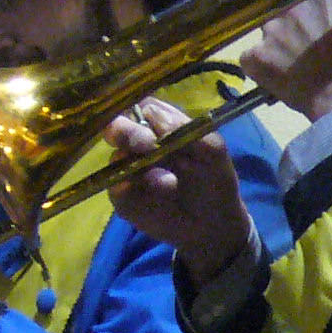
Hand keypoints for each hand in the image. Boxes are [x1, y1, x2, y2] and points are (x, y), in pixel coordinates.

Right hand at [106, 99, 254, 286]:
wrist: (213, 226)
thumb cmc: (215, 181)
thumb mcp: (212, 150)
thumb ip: (185, 128)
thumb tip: (152, 114)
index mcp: (160, 125)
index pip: (139, 106)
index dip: (139, 110)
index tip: (151, 121)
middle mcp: (138, 143)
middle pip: (116, 126)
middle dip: (126, 132)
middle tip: (147, 144)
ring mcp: (128, 169)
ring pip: (117, 158)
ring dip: (141, 168)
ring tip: (170, 183)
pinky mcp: (123, 197)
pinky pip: (116, 189)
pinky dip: (134, 192)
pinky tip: (158, 195)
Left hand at [239, 0, 331, 121]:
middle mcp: (287, 8)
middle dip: (282, 10)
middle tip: (300, 31)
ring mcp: (269, 35)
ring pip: (267, 30)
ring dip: (279, 39)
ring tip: (296, 60)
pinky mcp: (258, 63)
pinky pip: (252, 56)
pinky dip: (262, 62)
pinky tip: (279, 73)